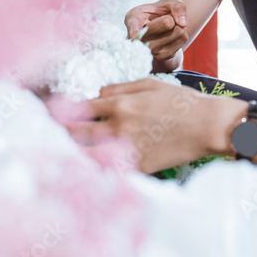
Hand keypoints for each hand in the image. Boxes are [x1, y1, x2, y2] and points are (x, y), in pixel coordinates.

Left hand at [66, 78, 240, 173]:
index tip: (51, 115)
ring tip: (60, 157)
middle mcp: (118, 128)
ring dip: (72, 155)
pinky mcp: (137, 169)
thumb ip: (118, 89)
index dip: (61, 112)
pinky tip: (86, 172)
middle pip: (75, 134)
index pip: (78, 109)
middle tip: (47, 137)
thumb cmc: (182, 101)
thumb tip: (95, 96)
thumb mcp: (149, 84)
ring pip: (86, 157)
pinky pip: (108, 172)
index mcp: (119, 105)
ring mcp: (127, 150)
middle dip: (59, 135)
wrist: (209, 126)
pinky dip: (95, 171)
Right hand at [124, 0, 189, 62]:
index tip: (134, 36)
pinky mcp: (163, 56)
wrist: (166, 27)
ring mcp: (151, 49)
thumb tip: (182, 23)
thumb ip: (177, 6)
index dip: (134, 31)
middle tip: (164, 19)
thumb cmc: (162, 11)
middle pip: (167, 23)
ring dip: (179, 26)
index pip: (134, 26)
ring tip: (169, 27)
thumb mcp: (169, 0)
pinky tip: (172, 35)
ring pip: (179, 31)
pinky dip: (183, 33)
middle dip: (172, 16)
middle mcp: (140, 37)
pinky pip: (184, 39)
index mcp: (134, 18)